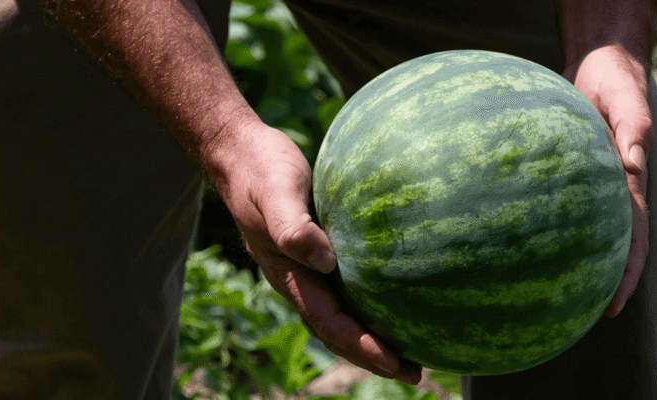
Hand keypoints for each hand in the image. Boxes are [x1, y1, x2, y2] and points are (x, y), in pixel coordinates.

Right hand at [204, 121, 422, 383]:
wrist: (242, 153)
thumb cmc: (260, 170)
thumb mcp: (276, 194)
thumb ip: (294, 228)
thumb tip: (327, 261)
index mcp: (289, 276)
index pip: (329, 323)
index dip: (361, 346)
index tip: (395, 363)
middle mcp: (301, 279)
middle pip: (338, 330)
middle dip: (373, 355)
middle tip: (415, 373)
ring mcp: (310, 266)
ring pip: (344, 312)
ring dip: (373, 335)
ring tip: (412, 349)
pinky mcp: (321, 248)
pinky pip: (349, 284)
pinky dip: (371, 300)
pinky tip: (398, 297)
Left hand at [561, 44, 651, 317]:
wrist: (598, 62)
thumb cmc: (616, 78)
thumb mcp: (628, 100)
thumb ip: (633, 130)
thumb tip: (632, 164)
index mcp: (631, 182)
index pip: (631, 238)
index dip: (625, 274)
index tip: (613, 307)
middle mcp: (611, 189)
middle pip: (607, 244)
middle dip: (598, 281)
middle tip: (578, 317)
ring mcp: (590, 182)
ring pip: (582, 228)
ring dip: (573, 259)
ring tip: (547, 293)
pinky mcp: (567, 171)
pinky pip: (557, 203)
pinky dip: (548, 225)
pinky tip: (519, 240)